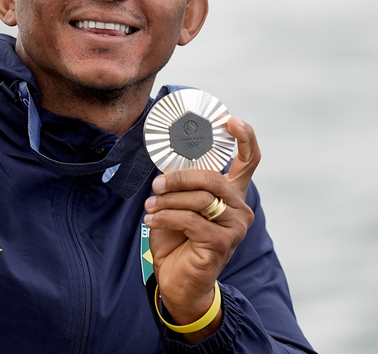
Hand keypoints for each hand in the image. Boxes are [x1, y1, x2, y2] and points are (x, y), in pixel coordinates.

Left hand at [143, 116, 259, 341]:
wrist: (178, 280)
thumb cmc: (177, 238)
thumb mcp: (177, 204)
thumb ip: (181, 184)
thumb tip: (166, 163)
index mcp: (231, 194)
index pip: (250, 160)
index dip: (244, 137)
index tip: (228, 119)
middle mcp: (239, 208)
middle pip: (213, 178)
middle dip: (179, 178)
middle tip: (156, 185)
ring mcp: (235, 227)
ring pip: (200, 200)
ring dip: (167, 201)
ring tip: (149, 208)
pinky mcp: (222, 244)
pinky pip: (191, 221)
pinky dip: (165, 217)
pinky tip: (151, 221)